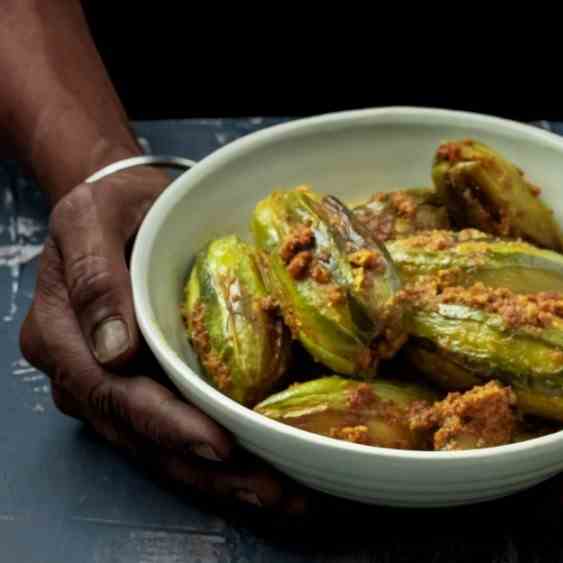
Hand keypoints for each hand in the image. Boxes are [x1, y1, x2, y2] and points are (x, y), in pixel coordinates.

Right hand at [20, 168, 304, 511]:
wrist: (122, 208)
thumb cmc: (109, 207)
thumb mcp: (90, 219)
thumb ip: (94, 276)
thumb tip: (114, 350)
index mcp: (61, 336)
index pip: (114, 394)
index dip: (167, 425)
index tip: (217, 445)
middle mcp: (84, 373)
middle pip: (143, 436)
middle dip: (207, 470)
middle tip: (272, 491)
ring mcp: (113, 386)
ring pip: (161, 446)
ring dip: (219, 477)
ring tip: (279, 494)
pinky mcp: (144, 384)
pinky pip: (175, 429)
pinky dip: (215, 455)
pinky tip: (257, 467)